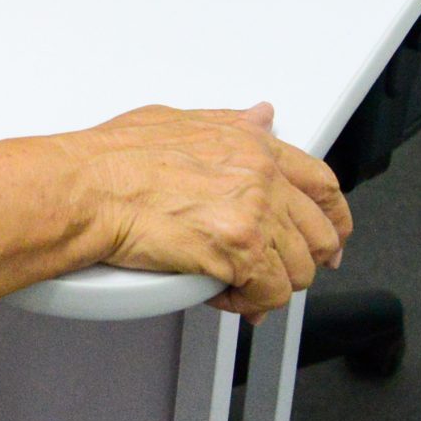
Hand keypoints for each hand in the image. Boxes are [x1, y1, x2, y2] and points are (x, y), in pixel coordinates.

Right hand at [67, 102, 351, 323]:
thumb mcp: (177, 120)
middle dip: (307, 261)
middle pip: (319, 234)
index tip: (331, 234)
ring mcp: (255, 214)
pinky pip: (267, 294)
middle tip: (283, 275)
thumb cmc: (114, 158)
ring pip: (297, 271)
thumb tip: (260, 117)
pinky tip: (223, 293)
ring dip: (270, 285)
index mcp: (251, 144)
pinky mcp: (240, 252)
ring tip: (237, 285)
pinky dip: (247, 303)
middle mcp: (261, 176)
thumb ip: (229, 124)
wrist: (87, 189)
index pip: (321, 182)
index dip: (333, 216)